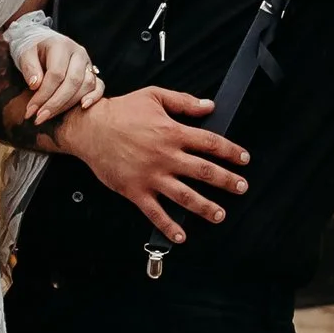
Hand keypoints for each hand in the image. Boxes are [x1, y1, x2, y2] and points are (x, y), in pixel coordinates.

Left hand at [17, 29, 103, 129]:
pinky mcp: (93, 73)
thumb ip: (29, 68)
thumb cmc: (33, 50)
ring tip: (50, 115)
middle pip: (73, 81)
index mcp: (61, 45)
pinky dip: (94, 97)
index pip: (56, 74)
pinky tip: (82, 107)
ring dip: (68, 104)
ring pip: (86, 86)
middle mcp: (78, 53)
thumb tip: (35, 85)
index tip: (31, 110)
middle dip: (55, 103)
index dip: (43, 94)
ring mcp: (88, 63)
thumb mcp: (25, 54)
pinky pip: (99, 86)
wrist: (43, 43)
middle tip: (39, 118)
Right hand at [56, 87, 248, 243]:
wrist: (89, 129)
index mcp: (172, 132)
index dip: (231, 151)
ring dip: (205, 207)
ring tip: (220, 214)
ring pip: (184, 196)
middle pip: (204, 171)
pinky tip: (181, 235)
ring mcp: (151, 176)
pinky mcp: (135, 191)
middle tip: (242, 187)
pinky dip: (168, 226)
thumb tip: (209, 106)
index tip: (244, 159)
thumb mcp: (154, 96)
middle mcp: (165, 156)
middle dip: (227, 181)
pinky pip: (155, 212)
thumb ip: (183, 101)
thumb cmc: (121, 112)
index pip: (210, 143)